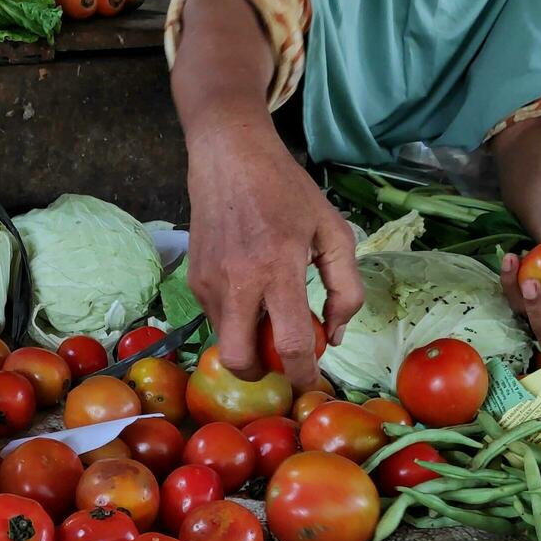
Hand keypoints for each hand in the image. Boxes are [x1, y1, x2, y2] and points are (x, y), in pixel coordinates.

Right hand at [185, 126, 362, 387]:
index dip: (305, 375)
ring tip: (269, 315)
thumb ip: (346, 287)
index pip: (291, 344)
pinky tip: (251, 292)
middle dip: (263, 374)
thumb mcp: (334, 231)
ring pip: (226, 342)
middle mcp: (238, 283)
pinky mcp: (194, 281)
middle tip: (281, 361)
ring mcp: (210, 284)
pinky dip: (237, 320)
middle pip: (240, 361)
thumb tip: (335, 335)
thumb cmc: (287, 191)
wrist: (229, 158)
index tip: (312, 383)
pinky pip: (217, 319)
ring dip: (250, 343)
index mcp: (279, 269)